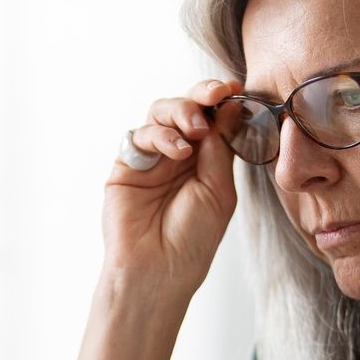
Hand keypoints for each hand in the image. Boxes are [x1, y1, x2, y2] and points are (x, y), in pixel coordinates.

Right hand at [102, 79, 242, 295]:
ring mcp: (150, 159)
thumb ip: (220, 147)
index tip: (233, 88)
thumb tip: (228, 106)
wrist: (159, 271)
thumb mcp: (219, 189)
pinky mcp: (126, 166)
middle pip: (184, 107)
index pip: (211, 118)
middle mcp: (177, 155)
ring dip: (180, 112)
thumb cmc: (192, 240)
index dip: (220, 99)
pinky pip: (139, 135)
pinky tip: (177, 151)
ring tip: (195, 129)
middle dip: (200, 95)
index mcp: (204, 160)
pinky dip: (160, 135)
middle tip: (215, 95)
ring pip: (160, 113)